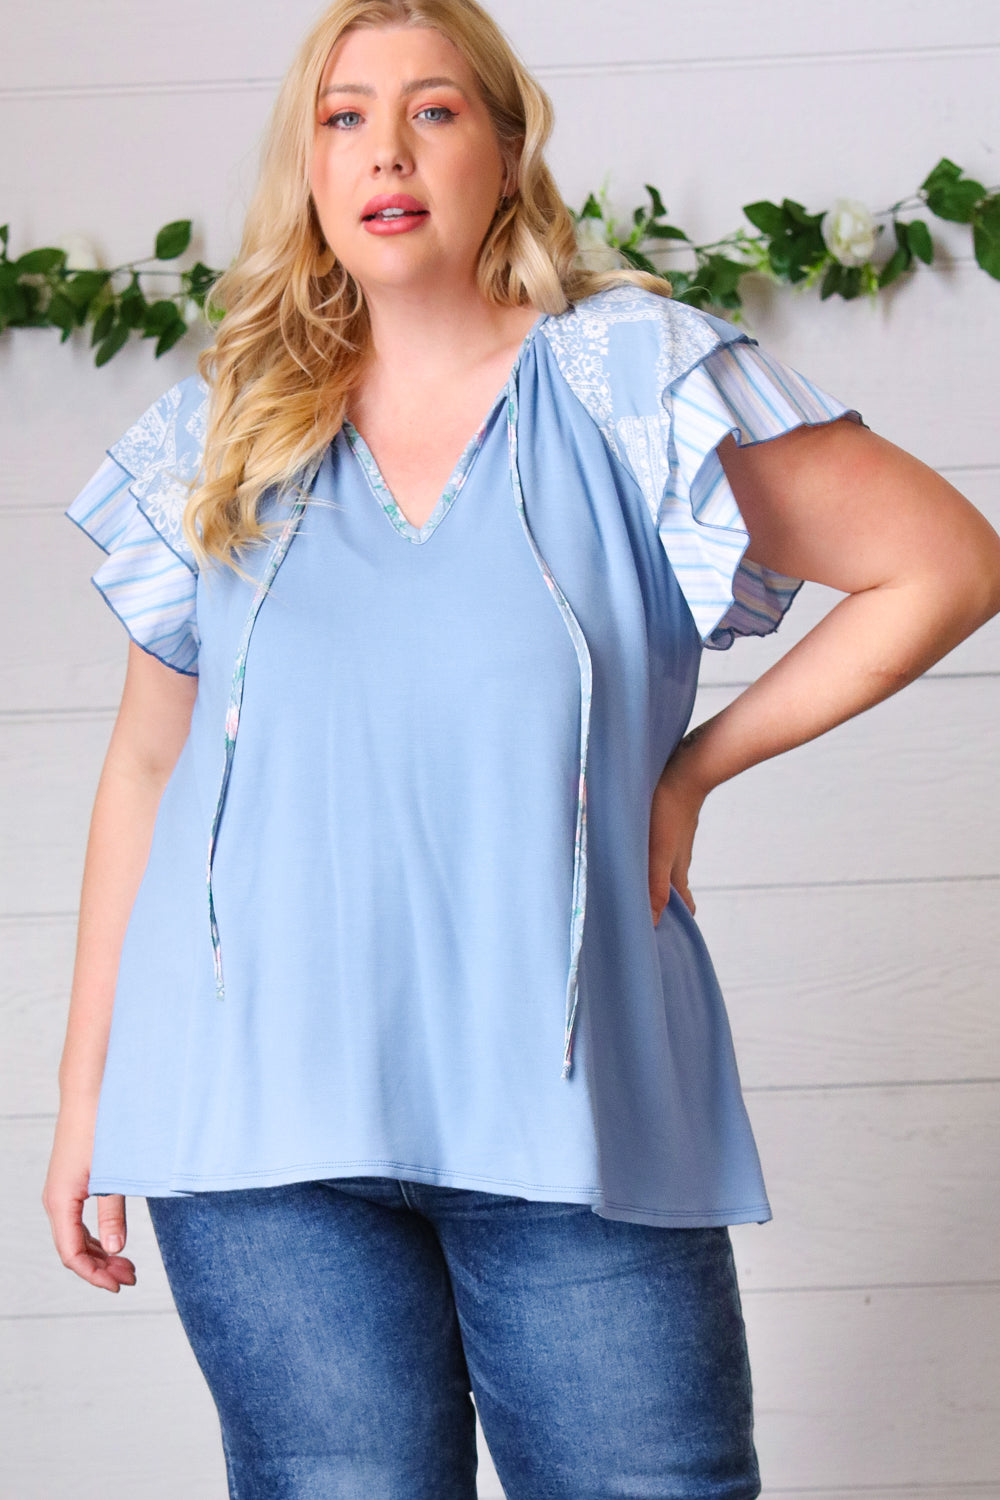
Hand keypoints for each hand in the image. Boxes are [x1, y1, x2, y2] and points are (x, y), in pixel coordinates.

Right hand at [42, 1104, 136, 1293]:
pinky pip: (78, 1221)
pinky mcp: (71, 1183)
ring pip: (76, 1237)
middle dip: (101, 1268)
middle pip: (74, 1250)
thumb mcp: (110, 1172)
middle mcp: (56, 1200)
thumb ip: (112, 1211)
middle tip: (132, 1277)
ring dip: (100, 1254)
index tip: (120, 1285)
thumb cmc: (100, 1127)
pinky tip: (115, 1241)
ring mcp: (62, 1192)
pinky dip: (95, 1236)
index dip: (95, 1275)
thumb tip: (115, 1247)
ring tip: (127, 1265)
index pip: (72, 1254)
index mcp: (61, 1201)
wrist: (89, 1092)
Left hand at [648, 755, 705, 921]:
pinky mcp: (668, 820)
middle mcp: (678, 857)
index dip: (674, 919)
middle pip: (671, 886)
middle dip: (659, 900)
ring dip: (650, 877)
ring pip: (663, 864)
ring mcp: (674, 838)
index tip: (659, 934)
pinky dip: (647, 855)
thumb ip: (656, 886)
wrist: (687, 768)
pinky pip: (658, 845)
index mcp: (678, 870)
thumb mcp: (658, 853)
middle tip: (638, 911)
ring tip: (628, 883)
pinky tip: (633, 847)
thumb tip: (654, 922)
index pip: (682, 904)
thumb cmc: (669, 810)